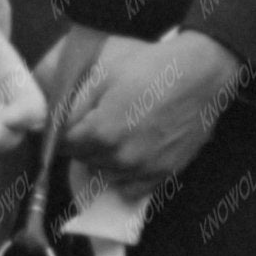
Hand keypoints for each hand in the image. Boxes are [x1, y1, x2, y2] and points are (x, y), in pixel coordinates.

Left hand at [47, 29, 244, 183]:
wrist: (200, 74)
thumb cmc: (150, 66)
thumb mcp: (103, 71)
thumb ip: (74, 101)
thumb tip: (55, 122)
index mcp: (101, 132)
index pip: (63, 145)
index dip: (63, 131)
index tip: (71, 121)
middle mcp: (119, 158)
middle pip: (84, 159)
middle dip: (84, 143)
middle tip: (97, 121)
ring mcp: (143, 169)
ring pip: (106, 174)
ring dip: (103, 159)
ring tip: (116, 135)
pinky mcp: (164, 173)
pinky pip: (131, 188)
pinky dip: (125, 176)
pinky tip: (130, 156)